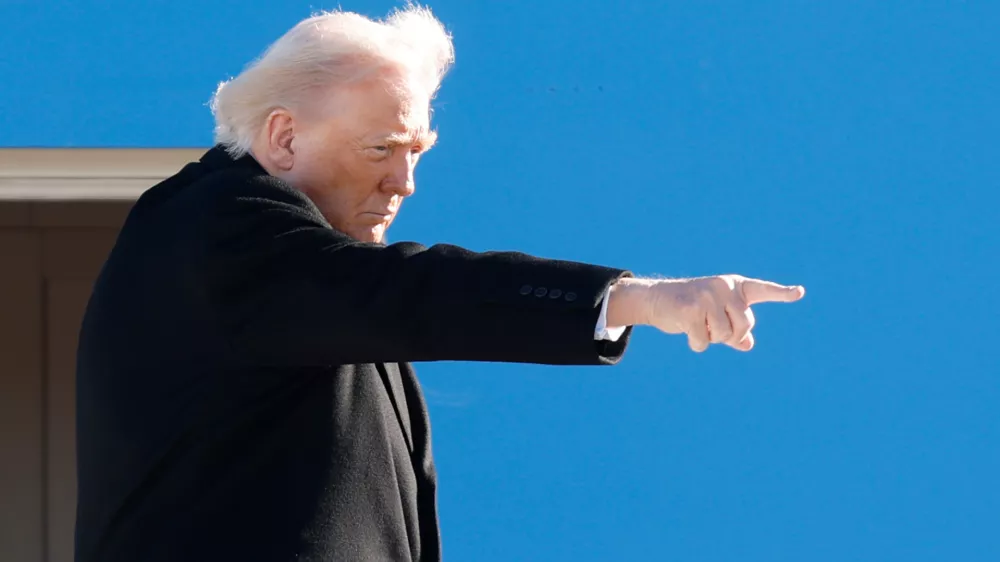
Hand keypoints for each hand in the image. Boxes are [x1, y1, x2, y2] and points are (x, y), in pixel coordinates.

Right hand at [648, 275, 804, 351]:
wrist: (657, 298)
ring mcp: (707, 296)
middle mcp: (724, 287)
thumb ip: (735, 329)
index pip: (763, 290)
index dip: (782, 293)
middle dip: (730, 336)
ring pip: (724, 335)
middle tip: (712, 329)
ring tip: (697, 324)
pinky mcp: (690, 309)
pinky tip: (685, 330)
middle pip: (745, 325)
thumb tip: (748, 344)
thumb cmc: (690, 308)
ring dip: (710, 338)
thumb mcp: (716, 316)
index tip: (799, 292)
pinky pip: (704, 341)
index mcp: (734, 286)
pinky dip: (696, 343)